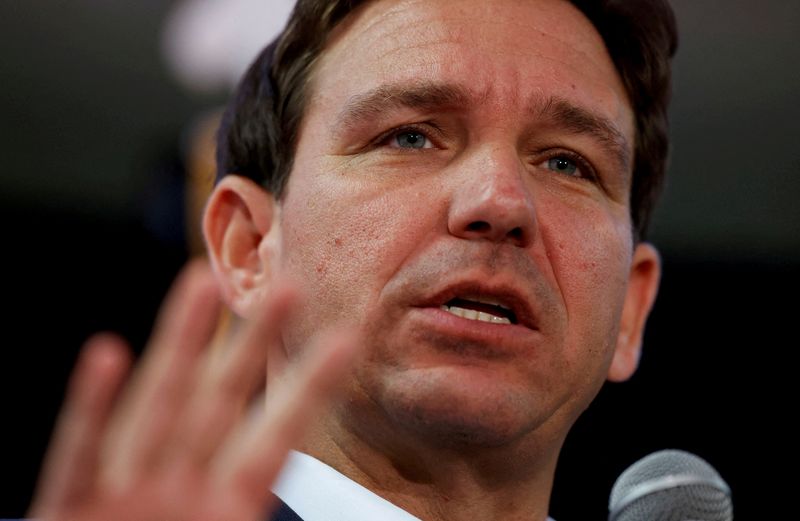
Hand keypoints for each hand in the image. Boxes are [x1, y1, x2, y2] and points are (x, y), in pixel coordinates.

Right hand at [28, 260, 359, 520]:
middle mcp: (179, 487)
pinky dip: (89, 410)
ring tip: (202, 285)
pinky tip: (104, 356)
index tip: (344, 341)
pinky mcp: (72, 512)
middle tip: (287, 288)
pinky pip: (80, 457)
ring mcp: (127, 495)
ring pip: (157, 407)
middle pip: (221, 401)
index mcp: (227, 507)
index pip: (278, 433)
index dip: (310, 386)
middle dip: (251, 345)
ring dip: (179, 346)